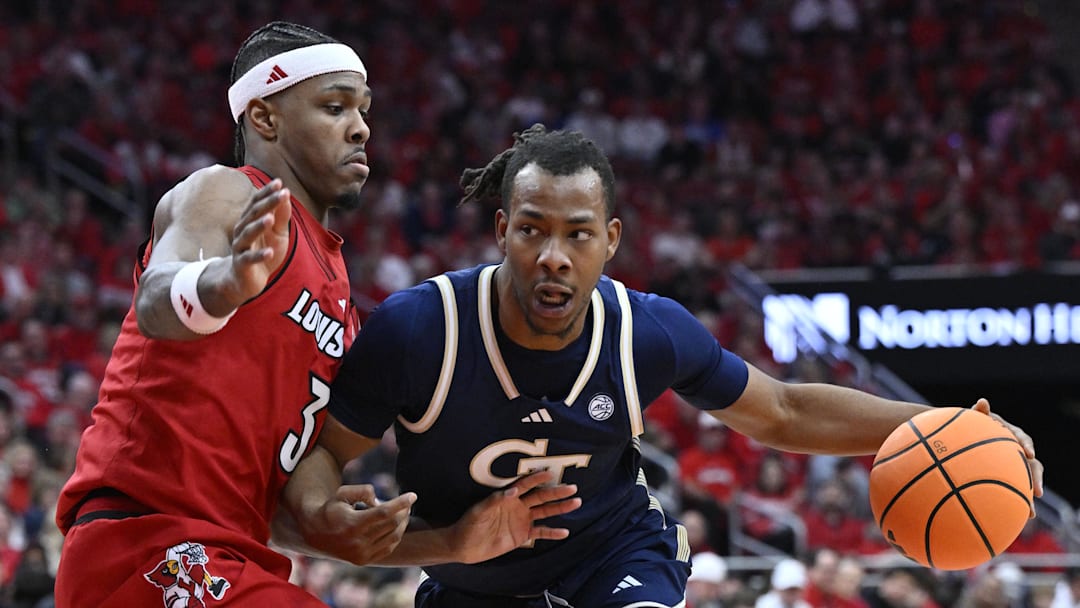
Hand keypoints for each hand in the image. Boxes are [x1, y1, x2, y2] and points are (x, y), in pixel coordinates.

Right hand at [227, 179, 291, 303]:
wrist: (246, 281)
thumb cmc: (264, 252)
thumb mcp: (277, 234)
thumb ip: (281, 216)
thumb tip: (286, 195)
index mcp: (250, 221)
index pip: (257, 203)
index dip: (267, 192)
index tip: (279, 182)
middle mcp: (242, 231)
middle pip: (254, 214)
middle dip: (268, 203)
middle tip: (281, 193)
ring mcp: (240, 247)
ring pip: (248, 234)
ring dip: (259, 226)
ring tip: (270, 218)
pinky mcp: (241, 265)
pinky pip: (249, 259)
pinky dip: (259, 255)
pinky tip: (270, 252)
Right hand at [300, 484, 416, 564]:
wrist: (315, 532)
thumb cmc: (332, 508)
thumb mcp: (343, 493)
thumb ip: (363, 490)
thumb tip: (380, 500)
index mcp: (352, 524)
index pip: (385, 512)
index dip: (401, 503)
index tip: (413, 495)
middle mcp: (357, 542)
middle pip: (391, 524)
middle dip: (404, 511)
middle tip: (408, 502)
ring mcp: (361, 554)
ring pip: (393, 537)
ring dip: (403, 523)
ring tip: (404, 513)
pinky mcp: (363, 561)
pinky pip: (388, 548)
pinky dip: (396, 536)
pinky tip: (397, 526)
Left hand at [451, 470, 581, 563]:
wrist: (464, 546)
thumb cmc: (469, 525)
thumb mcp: (479, 511)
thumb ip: (495, 500)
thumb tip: (512, 490)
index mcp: (508, 497)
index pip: (525, 485)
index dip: (537, 479)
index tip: (550, 473)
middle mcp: (518, 506)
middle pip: (541, 497)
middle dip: (557, 492)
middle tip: (572, 488)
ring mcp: (522, 520)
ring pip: (545, 512)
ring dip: (560, 508)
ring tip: (576, 503)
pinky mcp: (522, 535)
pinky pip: (540, 532)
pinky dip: (552, 532)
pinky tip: (564, 531)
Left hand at [971, 398, 1043, 514]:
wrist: (961, 435)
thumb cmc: (967, 425)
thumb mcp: (972, 418)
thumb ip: (979, 412)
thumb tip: (982, 401)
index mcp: (1010, 435)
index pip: (1022, 439)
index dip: (1027, 445)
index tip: (1029, 453)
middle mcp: (1016, 451)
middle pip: (1032, 465)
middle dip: (1036, 479)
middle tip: (1038, 492)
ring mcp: (1013, 465)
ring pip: (1026, 482)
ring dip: (1028, 497)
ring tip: (1030, 513)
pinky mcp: (1006, 477)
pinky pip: (1013, 490)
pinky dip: (1013, 503)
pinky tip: (1012, 518)